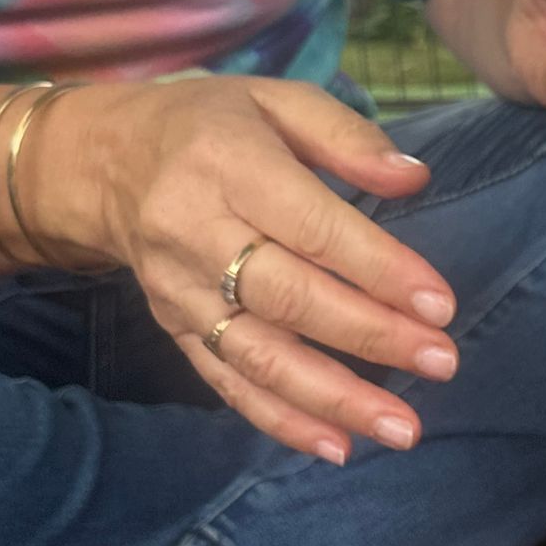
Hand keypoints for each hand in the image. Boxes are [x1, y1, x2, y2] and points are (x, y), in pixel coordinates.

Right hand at [28, 75, 458, 462]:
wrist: (103, 163)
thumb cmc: (210, 126)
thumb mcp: (275, 99)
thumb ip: (346, 136)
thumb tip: (415, 177)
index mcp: (228, 164)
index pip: (312, 227)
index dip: (379, 269)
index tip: (440, 306)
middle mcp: (195, 232)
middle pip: (289, 296)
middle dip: (371, 336)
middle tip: (442, 363)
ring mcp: (179, 291)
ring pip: (260, 355)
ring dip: (334, 398)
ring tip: (401, 428)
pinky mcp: (174, 330)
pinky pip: (228, 383)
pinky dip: (282, 421)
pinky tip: (338, 446)